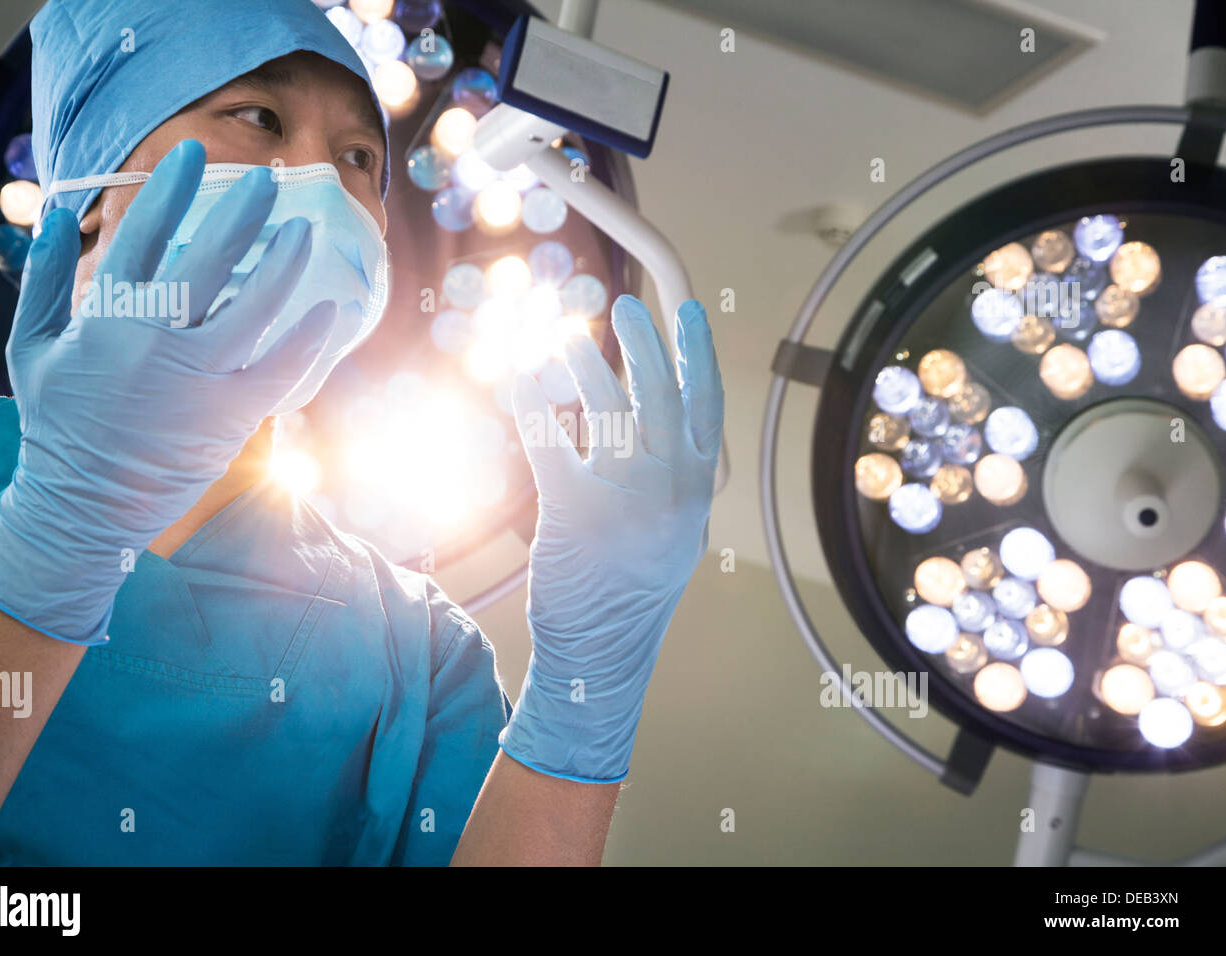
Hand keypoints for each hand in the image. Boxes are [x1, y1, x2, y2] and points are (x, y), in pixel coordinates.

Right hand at [0, 139, 336, 644]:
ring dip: (282, 266)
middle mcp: (154, 343)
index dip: (170, 191)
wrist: (84, 508)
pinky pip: (279, 370)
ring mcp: (197, 381)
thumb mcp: (32, 348)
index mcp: (104, 320)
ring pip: (252, 310)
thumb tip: (60, 215)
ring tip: (304, 231)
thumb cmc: (60, 424)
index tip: (194, 153)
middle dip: (240, 214)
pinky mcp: (230, 418)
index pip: (140, 237)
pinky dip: (307, 340)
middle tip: (269, 179)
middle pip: (206, 262)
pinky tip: (329, 309)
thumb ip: (46, 280)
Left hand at [501, 294, 723, 781]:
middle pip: (661, 396)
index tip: (690, 309)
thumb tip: (642, 412)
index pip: (706, 405)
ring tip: (566, 336)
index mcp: (697, 489)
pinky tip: (519, 379)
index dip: (699, 353)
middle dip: (646, 344)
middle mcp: (672, 489)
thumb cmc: (632, 585)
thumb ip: (669, 475)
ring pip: (611, 411)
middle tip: (628, 305)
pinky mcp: (576, 513)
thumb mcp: (672, 529)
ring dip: (588, 365)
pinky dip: (535, 405)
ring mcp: (627, 501)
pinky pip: (552, 442)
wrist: (603, 649)